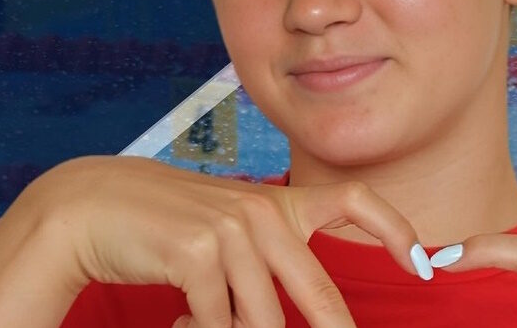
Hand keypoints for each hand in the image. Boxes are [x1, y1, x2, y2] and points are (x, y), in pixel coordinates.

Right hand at [22, 156, 425, 327]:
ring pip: (265, 321)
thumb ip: (268, 260)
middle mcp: (263, 211)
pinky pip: (219, 324)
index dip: (395, 229)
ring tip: (202, 322)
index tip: (422, 263)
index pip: (354, 200)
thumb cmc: (165, 227)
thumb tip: (299, 314)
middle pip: (319, 293)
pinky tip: (180, 320)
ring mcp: (233, 229)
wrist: (94, 208)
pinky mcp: (200, 252)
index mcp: (277, 203)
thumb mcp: (226, 233)